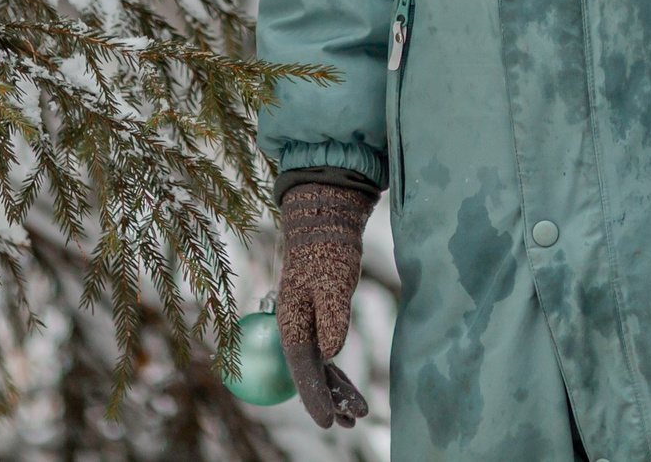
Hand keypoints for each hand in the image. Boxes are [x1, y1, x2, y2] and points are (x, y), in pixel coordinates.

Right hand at [276, 182, 374, 427]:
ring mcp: (305, 328)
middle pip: (311, 373)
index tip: (328, 420)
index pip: (301, 367)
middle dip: (330, 400)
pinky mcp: (318, 324)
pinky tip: (348, 391)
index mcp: (290, 323)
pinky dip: (337, 373)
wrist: (324, 229)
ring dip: (337, 390)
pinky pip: (325, 356)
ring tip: (360, 415)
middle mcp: (294, 330)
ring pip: (319, 368)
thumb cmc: (327, 253)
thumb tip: (331, 353)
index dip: (314, 395)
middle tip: (353, 422)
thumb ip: (332, 318)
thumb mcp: (334, 284)